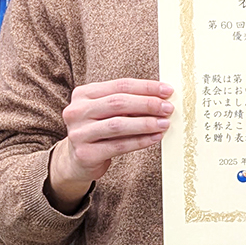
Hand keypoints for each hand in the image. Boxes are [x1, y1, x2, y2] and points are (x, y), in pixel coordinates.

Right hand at [47, 79, 173, 213]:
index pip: (120, 85)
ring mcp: (78, 133)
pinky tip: (155, 137)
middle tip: (168, 108)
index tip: (168, 90)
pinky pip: (118, 146)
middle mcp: (77, 112)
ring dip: (146, 123)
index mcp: (83, 94)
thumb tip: (163, 96)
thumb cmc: (100, 127)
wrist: (78, 159)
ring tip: (165, 123)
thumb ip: (129, 100)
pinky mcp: (85, 154)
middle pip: (118, 103)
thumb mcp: (108, 109)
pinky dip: (140, 141)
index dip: (146, 87)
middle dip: (148, 104)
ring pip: (118, 125)